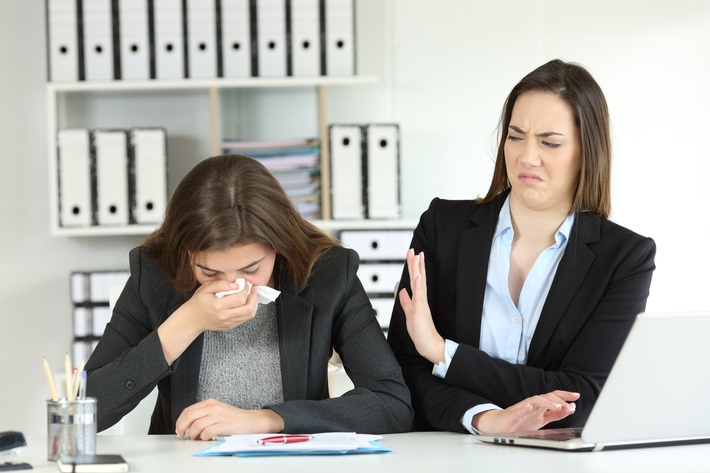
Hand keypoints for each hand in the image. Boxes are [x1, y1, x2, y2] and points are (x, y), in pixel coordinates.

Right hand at [157, 280, 259, 363]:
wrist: (192, 320)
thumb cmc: (198, 302)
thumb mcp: (205, 289)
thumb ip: (220, 284)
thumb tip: (236, 284)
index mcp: (218, 306)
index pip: (240, 298)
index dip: (246, 289)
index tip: (246, 283)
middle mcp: (225, 316)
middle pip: (248, 308)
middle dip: (254, 296)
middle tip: (253, 289)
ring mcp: (228, 323)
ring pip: (250, 315)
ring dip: (254, 304)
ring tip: (252, 295)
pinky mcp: (230, 326)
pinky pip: (245, 319)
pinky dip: (250, 310)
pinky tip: (247, 302)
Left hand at [175, 399, 284, 439]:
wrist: (252, 420)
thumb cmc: (235, 418)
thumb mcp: (218, 411)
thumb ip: (204, 414)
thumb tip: (189, 425)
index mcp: (210, 402)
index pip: (188, 410)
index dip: (180, 421)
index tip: (179, 429)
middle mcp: (213, 407)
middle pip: (189, 416)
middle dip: (182, 427)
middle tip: (182, 435)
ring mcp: (219, 415)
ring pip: (196, 425)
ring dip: (192, 434)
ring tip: (195, 438)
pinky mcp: (224, 425)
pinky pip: (207, 432)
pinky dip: (203, 437)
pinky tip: (205, 438)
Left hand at [398, 249, 444, 363]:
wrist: (430, 346)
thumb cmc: (421, 333)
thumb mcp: (410, 314)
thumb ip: (406, 302)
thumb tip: (402, 291)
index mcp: (418, 300)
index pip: (415, 280)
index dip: (414, 268)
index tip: (413, 256)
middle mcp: (421, 299)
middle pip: (418, 277)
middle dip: (415, 263)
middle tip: (414, 250)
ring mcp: (422, 303)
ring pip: (419, 282)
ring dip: (418, 269)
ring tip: (417, 256)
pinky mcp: (422, 310)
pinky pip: (420, 294)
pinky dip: (419, 284)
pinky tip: (419, 275)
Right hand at [473, 390, 579, 433]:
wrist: (500, 425)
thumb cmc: (520, 422)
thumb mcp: (542, 419)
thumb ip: (555, 415)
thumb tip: (570, 408)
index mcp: (540, 406)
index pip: (554, 397)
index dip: (565, 395)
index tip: (576, 396)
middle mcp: (532, 404)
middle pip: (547, 397)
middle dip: (559, 399)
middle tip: (569, 405)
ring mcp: (523, 408)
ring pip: (535, 401)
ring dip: (546, 402)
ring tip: (556, 406)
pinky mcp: (513, 414)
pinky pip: (518, 410)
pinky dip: (524, 408)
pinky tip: (529, 407)